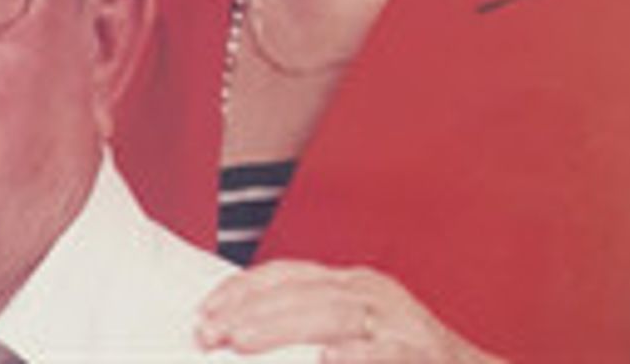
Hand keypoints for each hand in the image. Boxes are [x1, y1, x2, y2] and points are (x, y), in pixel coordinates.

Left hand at [196, 260, 505, 362]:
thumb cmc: (406, 361)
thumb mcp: (356, 334)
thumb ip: (310, 328)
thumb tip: (243, 337)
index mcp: (352, 284)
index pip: (286, 274)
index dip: (241, 289)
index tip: (203, 312)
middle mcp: (373, 293)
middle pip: (301, 291)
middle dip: (248, 310)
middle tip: (208, 332)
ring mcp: (401, 323)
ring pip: (332, 314)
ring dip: (282, 326)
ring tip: (241, 340)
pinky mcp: (426, 355)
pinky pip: (384, 354)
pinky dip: (354, 357)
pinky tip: (327, 361)